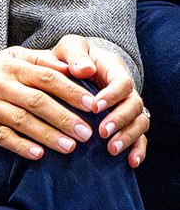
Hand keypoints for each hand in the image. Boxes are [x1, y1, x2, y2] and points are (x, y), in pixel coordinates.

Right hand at [0, 47, 99, 160]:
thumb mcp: (6, 58)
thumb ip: (37, 61)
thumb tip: (70, 68)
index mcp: (11, 65)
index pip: (47, 76)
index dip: (71, 90)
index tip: (92, 104)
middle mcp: (0, 82)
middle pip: (38, 100)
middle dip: (65, 117)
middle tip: (87, 133)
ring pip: (23, 120)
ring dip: (49, 134)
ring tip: (71, 147)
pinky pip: (1, 136)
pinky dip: (21, 146)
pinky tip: (38, 154)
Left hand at [50, 34, 148, 166]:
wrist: (75, 66)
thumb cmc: (72, 56)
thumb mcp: (70, 47)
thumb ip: (75, 54)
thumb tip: (84, 69)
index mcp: (114, 68)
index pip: (123, 82)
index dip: (112, 95)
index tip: (95, 107)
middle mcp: (125, 89)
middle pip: (135, 105)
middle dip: (120, 119)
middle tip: (102, 132)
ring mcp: (127, 106)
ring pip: (140, 122)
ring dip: (128, 137)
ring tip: (111, 149)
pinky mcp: (125, 122)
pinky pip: (140, 137)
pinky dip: (138, 149)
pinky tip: (130, 162)